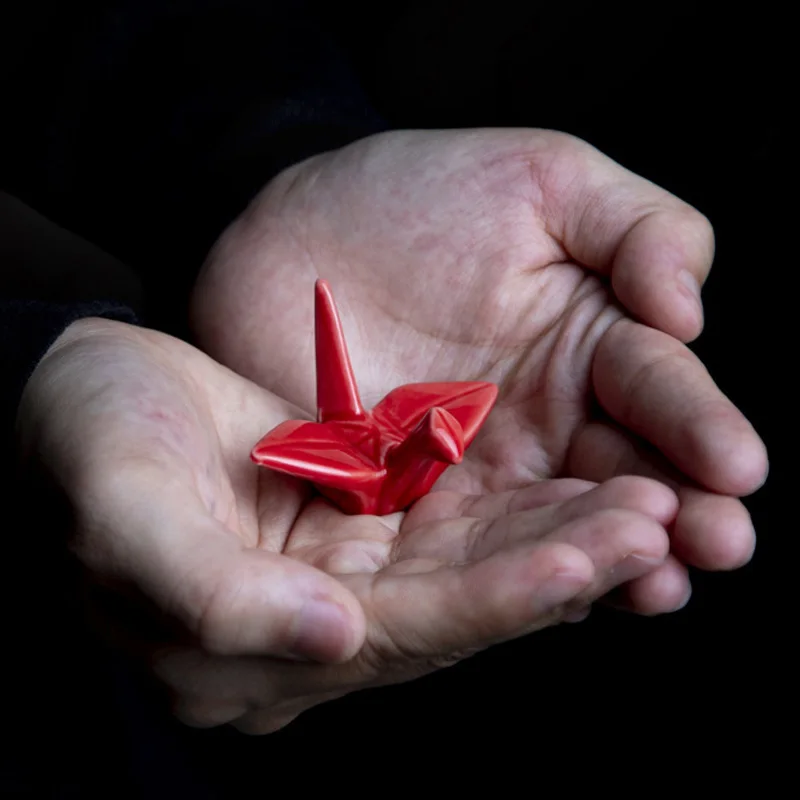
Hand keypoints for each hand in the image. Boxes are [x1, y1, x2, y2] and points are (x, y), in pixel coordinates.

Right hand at [18, 317, 676, 732]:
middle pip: (460, 607)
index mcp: (254, 649)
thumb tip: (332, 638)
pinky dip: (518, 504)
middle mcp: (315, 624)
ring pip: (472, 565)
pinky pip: (454, 521)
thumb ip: (216, 596)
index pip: (404, 639)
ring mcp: (341, 571)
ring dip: (557, 534)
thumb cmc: (81, 451)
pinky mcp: (355, 519)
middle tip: (657, 522)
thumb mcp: (120, 515)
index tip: (596, 558)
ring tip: (646, 501)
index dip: (502, 602)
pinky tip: (580, 479)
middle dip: (560, 567)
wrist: (79, 397)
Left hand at [191, 129, 768, 614]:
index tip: (736, 465)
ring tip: (659, 584)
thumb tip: (689, 315)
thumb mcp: (539, 180)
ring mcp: (482, 472)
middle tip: (719, 544)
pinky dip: (510, 575)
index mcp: (589, 344)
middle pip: (625, 475)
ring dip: (609, 558)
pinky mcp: (412, 507)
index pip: (658, 391)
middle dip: (677, 513)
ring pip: (557, 528)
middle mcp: (549, 421)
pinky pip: (467, 549)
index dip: (699, 427)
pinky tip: (556, 595)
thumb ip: (633, 229)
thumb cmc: (414, 196)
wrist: (292, 236)